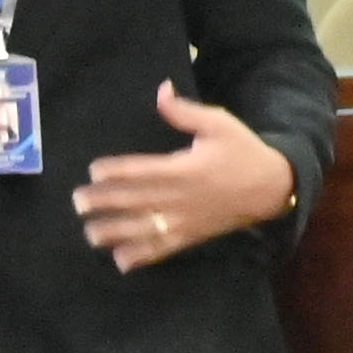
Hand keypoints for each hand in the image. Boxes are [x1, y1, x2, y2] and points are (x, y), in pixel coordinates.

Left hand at [74, 84, 297, 272]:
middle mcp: (181, 197)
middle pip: (137, 201)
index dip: (117, 171)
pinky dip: (142, 257)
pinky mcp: (192, 236)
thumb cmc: (243, 151)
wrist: (274, 187)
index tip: (93, 171)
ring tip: (90, 234)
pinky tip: (119, 262)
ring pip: (146, 229)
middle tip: (77, 202)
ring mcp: (186, 220)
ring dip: (116, 233)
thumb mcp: (219, 124)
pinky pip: (164, 249)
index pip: (144, 170)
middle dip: (105, 203)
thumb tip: (161, 90)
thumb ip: (185, 112)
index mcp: (185, 169)